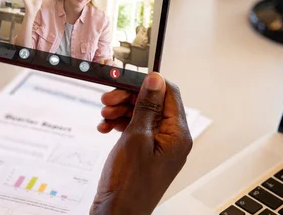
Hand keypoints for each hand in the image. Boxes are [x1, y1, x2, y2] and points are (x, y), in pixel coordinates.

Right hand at [91, 73, 192, 213]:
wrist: (116, 214)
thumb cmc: (128, 185)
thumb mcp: (136, 137)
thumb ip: (147, 106)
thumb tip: (155, 80)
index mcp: (177, 135)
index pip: (170, 94)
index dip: (148, 83)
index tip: (126, 81)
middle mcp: (171, 139)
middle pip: (153, 102)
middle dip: (128, 98)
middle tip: (108, 99)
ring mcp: (158, 146)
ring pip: (141, 114)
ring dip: (121, 110)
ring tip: (105, 115)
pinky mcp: (145, 152)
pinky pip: (135, 128)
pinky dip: (120, 124)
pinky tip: (106, 127)